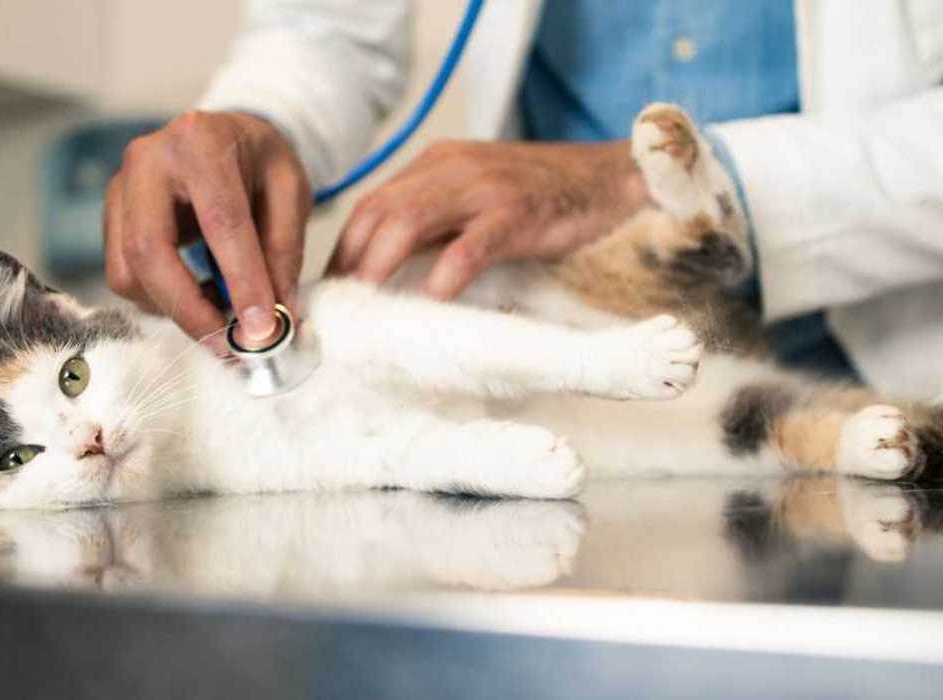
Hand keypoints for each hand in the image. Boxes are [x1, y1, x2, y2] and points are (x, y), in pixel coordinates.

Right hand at [104, 111, 310, 350]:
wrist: (225, 136)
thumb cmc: (259, 160)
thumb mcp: (290, 191)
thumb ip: (283, 251)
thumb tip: (278, 316)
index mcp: (201, 140)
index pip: (220, 222)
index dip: (242, 280)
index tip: (262, 327)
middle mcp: (148, 159)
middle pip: (149, 249)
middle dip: (189, 308)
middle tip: (227, 344)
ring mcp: (120, 186)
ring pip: (127, 270)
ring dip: (172, 307)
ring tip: (220, 313)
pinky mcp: (111, 213)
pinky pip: (123, 273)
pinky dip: (160, 298)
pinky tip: (197, 294)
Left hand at [330, 139, 646, 297]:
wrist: (612, 178)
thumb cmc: (544, 197)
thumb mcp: (478, 200)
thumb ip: (438, 225)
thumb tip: (391, 275)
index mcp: (436, 163)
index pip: (370, 204)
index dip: (343, 250)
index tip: (331, 291)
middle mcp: (450, 168)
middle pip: (377, 212)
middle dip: (349, 262)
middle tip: (337, 310)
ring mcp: (483, 188)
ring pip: (409, 222)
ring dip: (378, 267)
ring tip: (363, 308)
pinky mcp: (516, 213)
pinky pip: (469, 246)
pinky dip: (443, 276)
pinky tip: (430, 303)